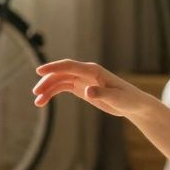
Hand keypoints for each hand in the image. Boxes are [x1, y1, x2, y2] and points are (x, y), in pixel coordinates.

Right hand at [31, 60, 152, 117]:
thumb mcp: (116, 99)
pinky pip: (63, 87)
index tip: (39, 71)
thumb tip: (87, 91)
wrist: (133, 104)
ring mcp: (82, 79)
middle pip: (61, 73)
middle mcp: (86, 72)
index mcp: (93, 70)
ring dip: (47, 89)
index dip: (54, 67)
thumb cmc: (128, 99)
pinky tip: (43, 101)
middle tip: (36, 93)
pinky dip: (52, 93)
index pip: (70, 66)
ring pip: (59, 81)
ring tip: (38, 102)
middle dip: (47, 81)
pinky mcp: (81, 88)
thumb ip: (102, 94)